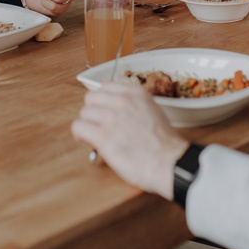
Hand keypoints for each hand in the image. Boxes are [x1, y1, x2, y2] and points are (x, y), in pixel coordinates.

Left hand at [71, 83, 188, 198]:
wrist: (169, 162)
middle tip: (98, 125)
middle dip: (93, 112)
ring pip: (84, 113)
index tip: (104, 111)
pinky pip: (79, 127)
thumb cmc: (164, 144)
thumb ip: (134, 107)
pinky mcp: (102, 136)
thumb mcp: (153, 112)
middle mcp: (122, 101)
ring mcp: (111, 117)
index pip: (105, 87)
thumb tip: (116, 114)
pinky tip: (88, 142)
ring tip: (93, 136)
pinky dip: (80, 135)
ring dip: (87, 124)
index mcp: (136, 94)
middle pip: (91, 98)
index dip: (102, 101)